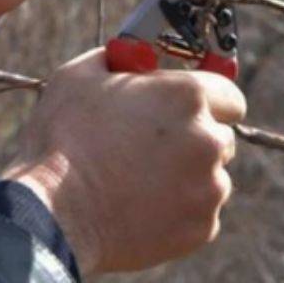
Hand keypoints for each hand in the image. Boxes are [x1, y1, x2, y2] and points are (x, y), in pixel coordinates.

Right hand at [2, 48, 246, 274]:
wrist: (53, 214)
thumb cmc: (63, 140)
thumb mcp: (79, 76)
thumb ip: (117, 60)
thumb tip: (127, 56)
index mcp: (187, 95)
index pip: (230, 96)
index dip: (209, 103)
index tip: (190, 112)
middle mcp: (208, 140)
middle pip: (221, 138)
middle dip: (194, 141)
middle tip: (154, 149)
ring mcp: (208, 188)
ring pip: (211, 178)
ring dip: (187, 178)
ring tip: (140, 183)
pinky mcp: (201, 228)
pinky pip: (200, 215)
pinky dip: (178, 213)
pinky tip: (140, 208)